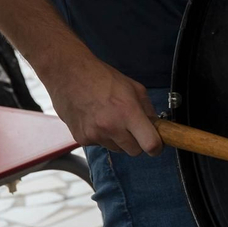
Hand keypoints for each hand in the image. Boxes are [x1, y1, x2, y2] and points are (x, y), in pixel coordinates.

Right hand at [43, 50, 160, 155]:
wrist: (69, 75)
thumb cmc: (102, 78)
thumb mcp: (134, 88)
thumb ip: (148, 109)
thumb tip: (156, 126)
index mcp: (128, 112)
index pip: (150, 144)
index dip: (157, 147)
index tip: (157, 145)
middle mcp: (111, 127)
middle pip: (134, 151)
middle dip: (138, 142)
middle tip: (133, 128)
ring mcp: (95, 135)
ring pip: (117, 149)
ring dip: (119, 139)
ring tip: (111, 119)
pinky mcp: (82, 139)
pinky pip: (101, 145)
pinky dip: (102, 137)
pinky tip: (97, 120)